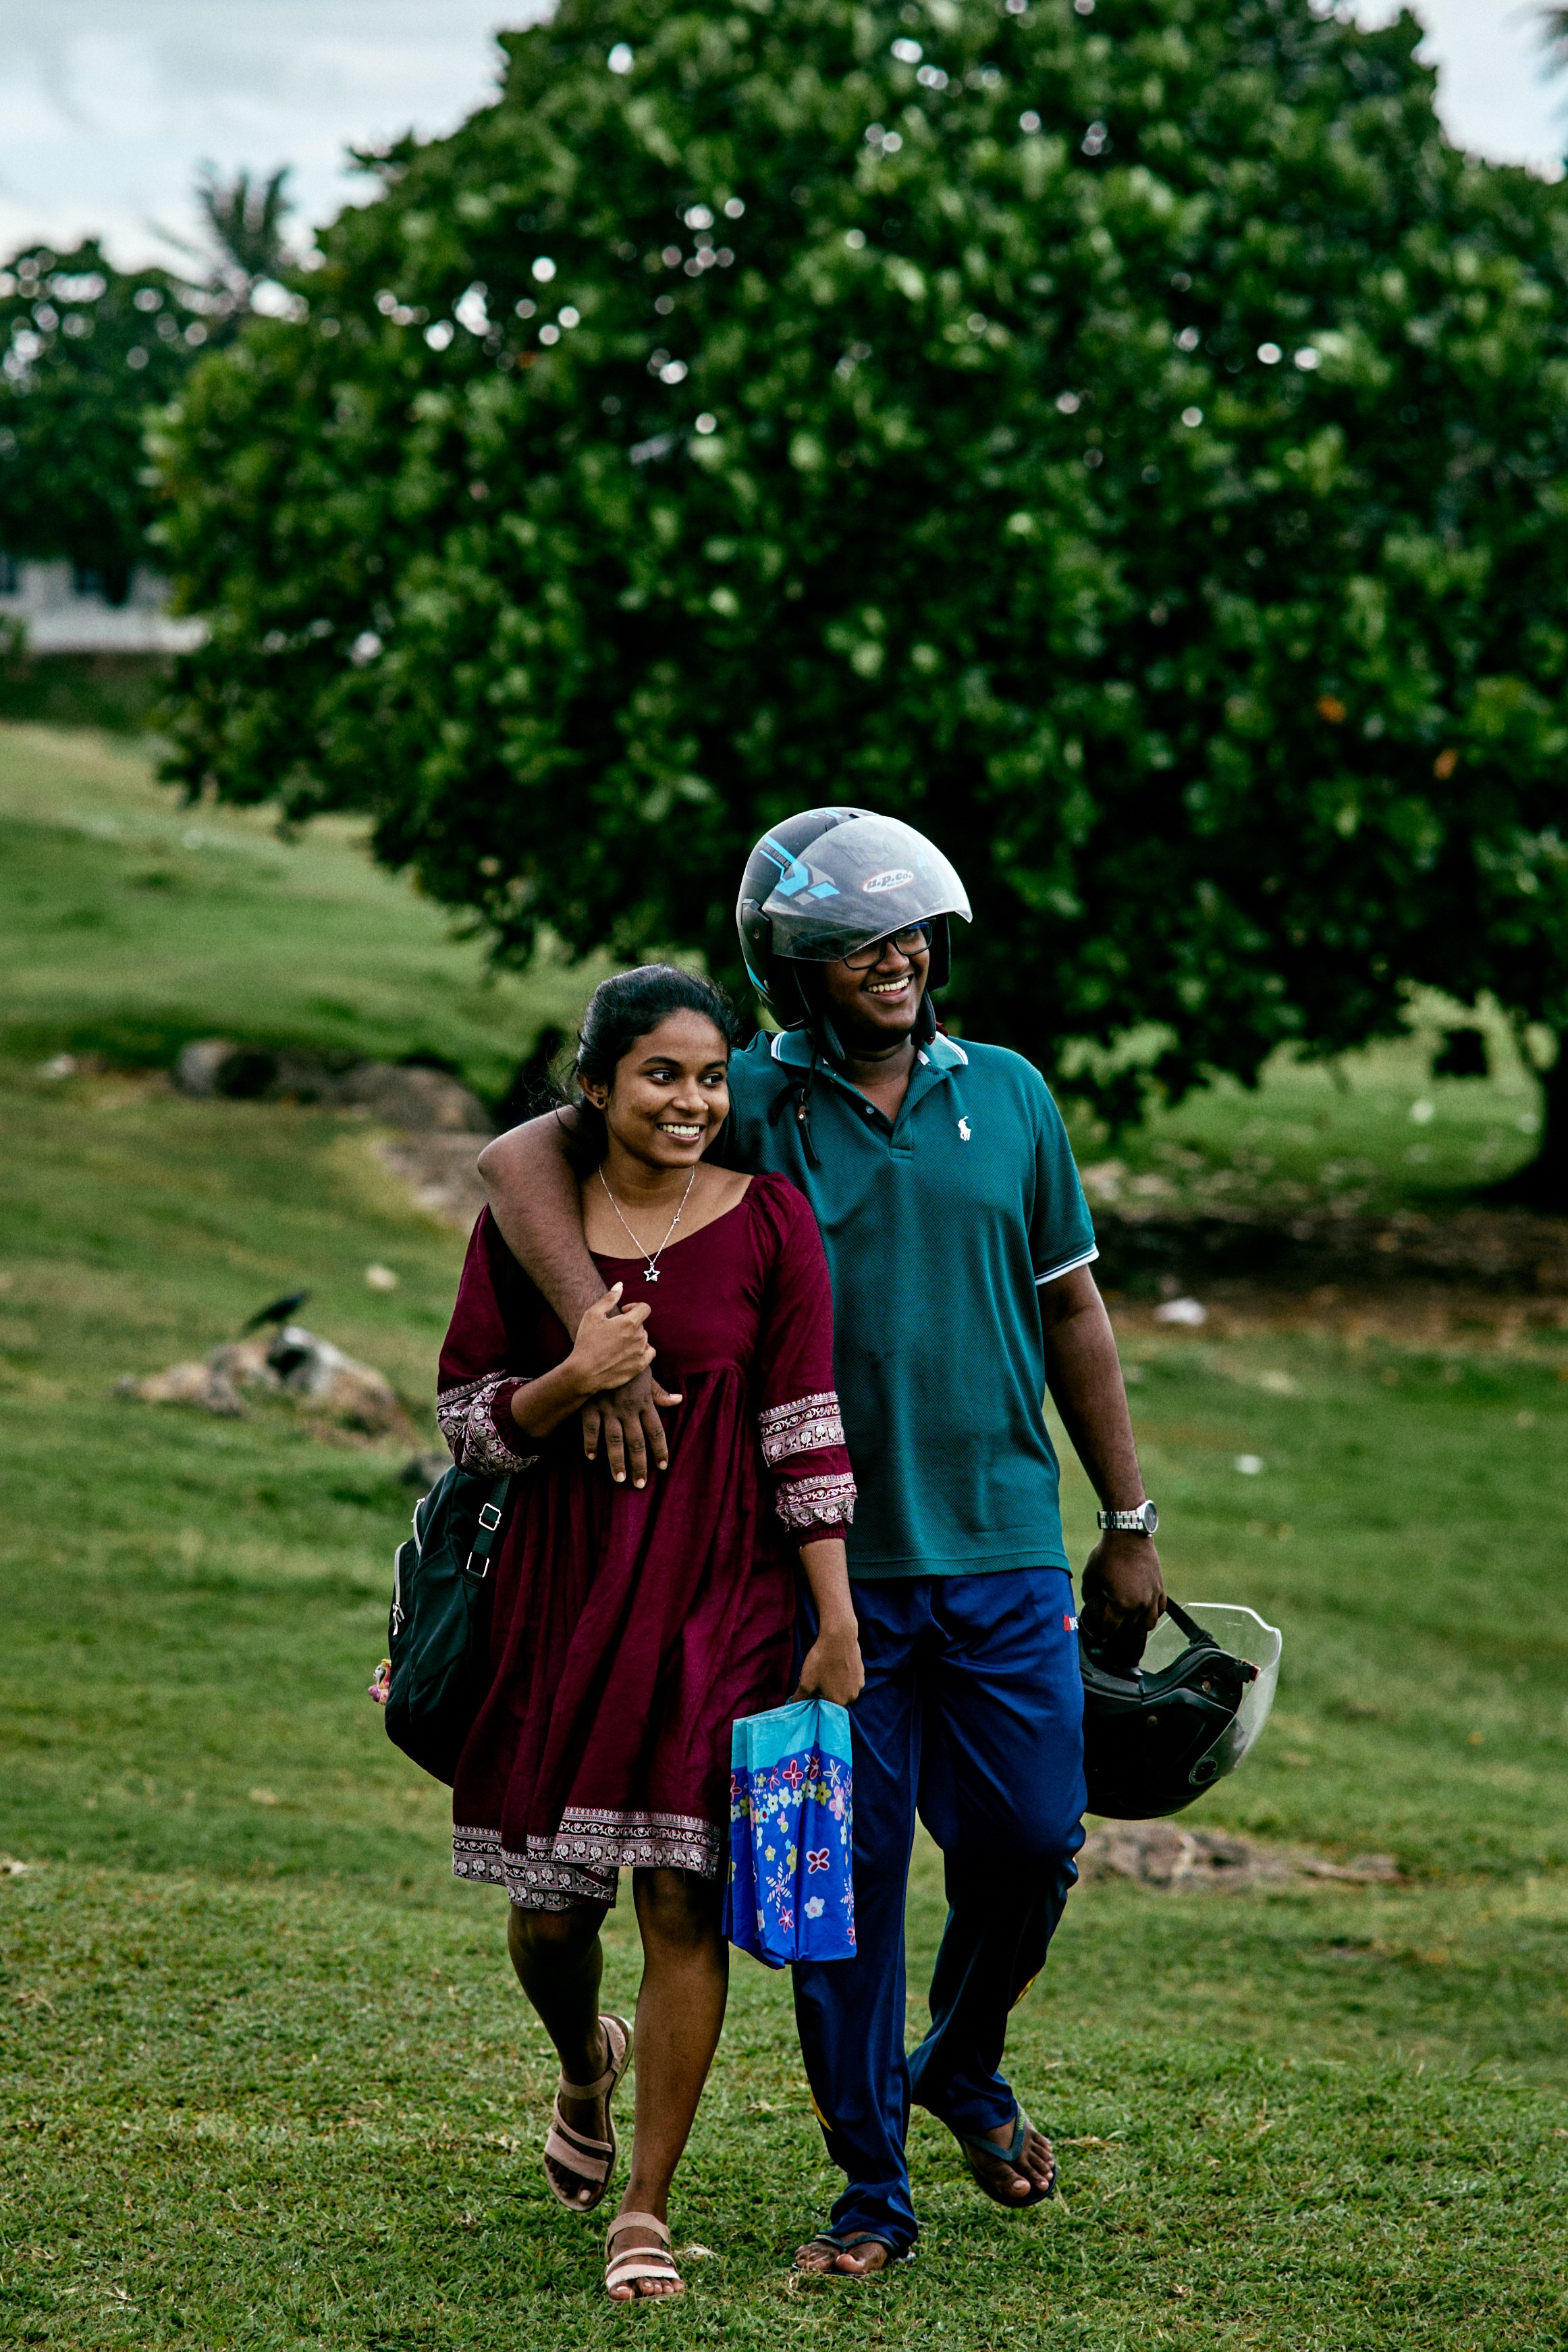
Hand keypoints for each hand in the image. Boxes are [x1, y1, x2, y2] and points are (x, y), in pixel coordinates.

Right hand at [568, 1285, 655, 1396]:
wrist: (584, 1373)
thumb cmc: (586, 1342)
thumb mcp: (592, 1315)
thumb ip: (609, 1298)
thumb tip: (620, 1285)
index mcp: (629, 1322)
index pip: (645, 1308)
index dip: (634, 1307)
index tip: (623, 1311)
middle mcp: (639, 1337)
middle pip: (642, 1324)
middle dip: (631, 1324)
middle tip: (614, 1331)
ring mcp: (641, 1353)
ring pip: (644, 1339)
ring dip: (634, 1338)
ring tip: (617, 1344)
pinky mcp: (640, 1366)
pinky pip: (649, 1353)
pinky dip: (642, 1350)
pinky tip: (628, 1352)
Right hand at [581, 1356, 683, 1487]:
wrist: (603, 1347)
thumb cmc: (626, 1362)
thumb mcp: (646, 1374)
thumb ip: (659, 1392)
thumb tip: (679, 1401)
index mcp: (643, 1402)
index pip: (656, 1431)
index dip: (660, 1450)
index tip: (663, 1466)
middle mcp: (627, 1408)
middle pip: (636, 1442)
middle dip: (639, 1464)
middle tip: (640, 1484)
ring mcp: (608, 1408)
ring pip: (614, 1440)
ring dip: (617, 1461)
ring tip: (620, 1478)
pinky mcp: (590, 1406)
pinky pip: (590, 1428)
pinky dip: (590, 1443)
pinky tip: (592, 1457)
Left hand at [792, 1618, 863, 1707]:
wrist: (839, 1636)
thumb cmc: (822, 1660)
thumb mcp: (806, 1682)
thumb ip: (800, 1698)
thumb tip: (794, 1707)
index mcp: (839, 1702)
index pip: (826, 1711)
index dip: (816, 1704)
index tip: (810, 1694)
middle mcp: (852, 1696)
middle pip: (835, 1701)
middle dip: (824, 1694)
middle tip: (815, 1680)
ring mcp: (859, 1684)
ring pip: (842, 1690)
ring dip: (833, 1684)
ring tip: (824, 1670)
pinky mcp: (861, 1672)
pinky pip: (849, 1680)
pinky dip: (841, 1676)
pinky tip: (833, 1664)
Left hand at [1080, 1532, 1164, 1670]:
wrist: (1128, 1534)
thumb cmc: (1107, 1554)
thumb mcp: (1090, 1577)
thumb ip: (1090, 1596)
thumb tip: (1092, 1606)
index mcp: (1121, 1604)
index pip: (1110, 1629)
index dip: (1102, 1635)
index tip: (1099, 1639)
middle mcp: (1140, 1604)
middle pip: (1128, 1628)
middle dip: (1118, 1630)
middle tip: (1110, 1629)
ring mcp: (1153, 1597)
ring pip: (1148, 1624)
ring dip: (1137, 1626)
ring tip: (1128, 1622)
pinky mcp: (1160, 1587)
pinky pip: (1160, 1609)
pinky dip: (1152, 1613)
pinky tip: (1144, 1611)